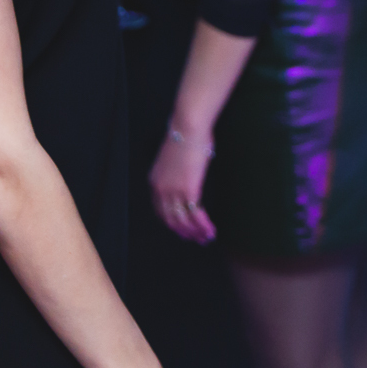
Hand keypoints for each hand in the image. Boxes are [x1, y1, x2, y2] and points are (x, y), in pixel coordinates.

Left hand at [149, 126, 216, 244]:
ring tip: (206, 239)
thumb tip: (188, 172)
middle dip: (184, 233)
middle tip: (196, 240)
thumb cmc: (186, 135)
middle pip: (171, 220)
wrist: (188, 127)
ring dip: (195, 233)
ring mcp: (174, 192)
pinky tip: (210, 230)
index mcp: (155, 182)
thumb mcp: (175, 157)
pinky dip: (203, 225)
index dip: (173, 223)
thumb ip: (178, 170)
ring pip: (184, 221)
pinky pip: (196, 215)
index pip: (161, 211)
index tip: (183, 230)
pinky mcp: (189, 190)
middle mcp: (161, 190)